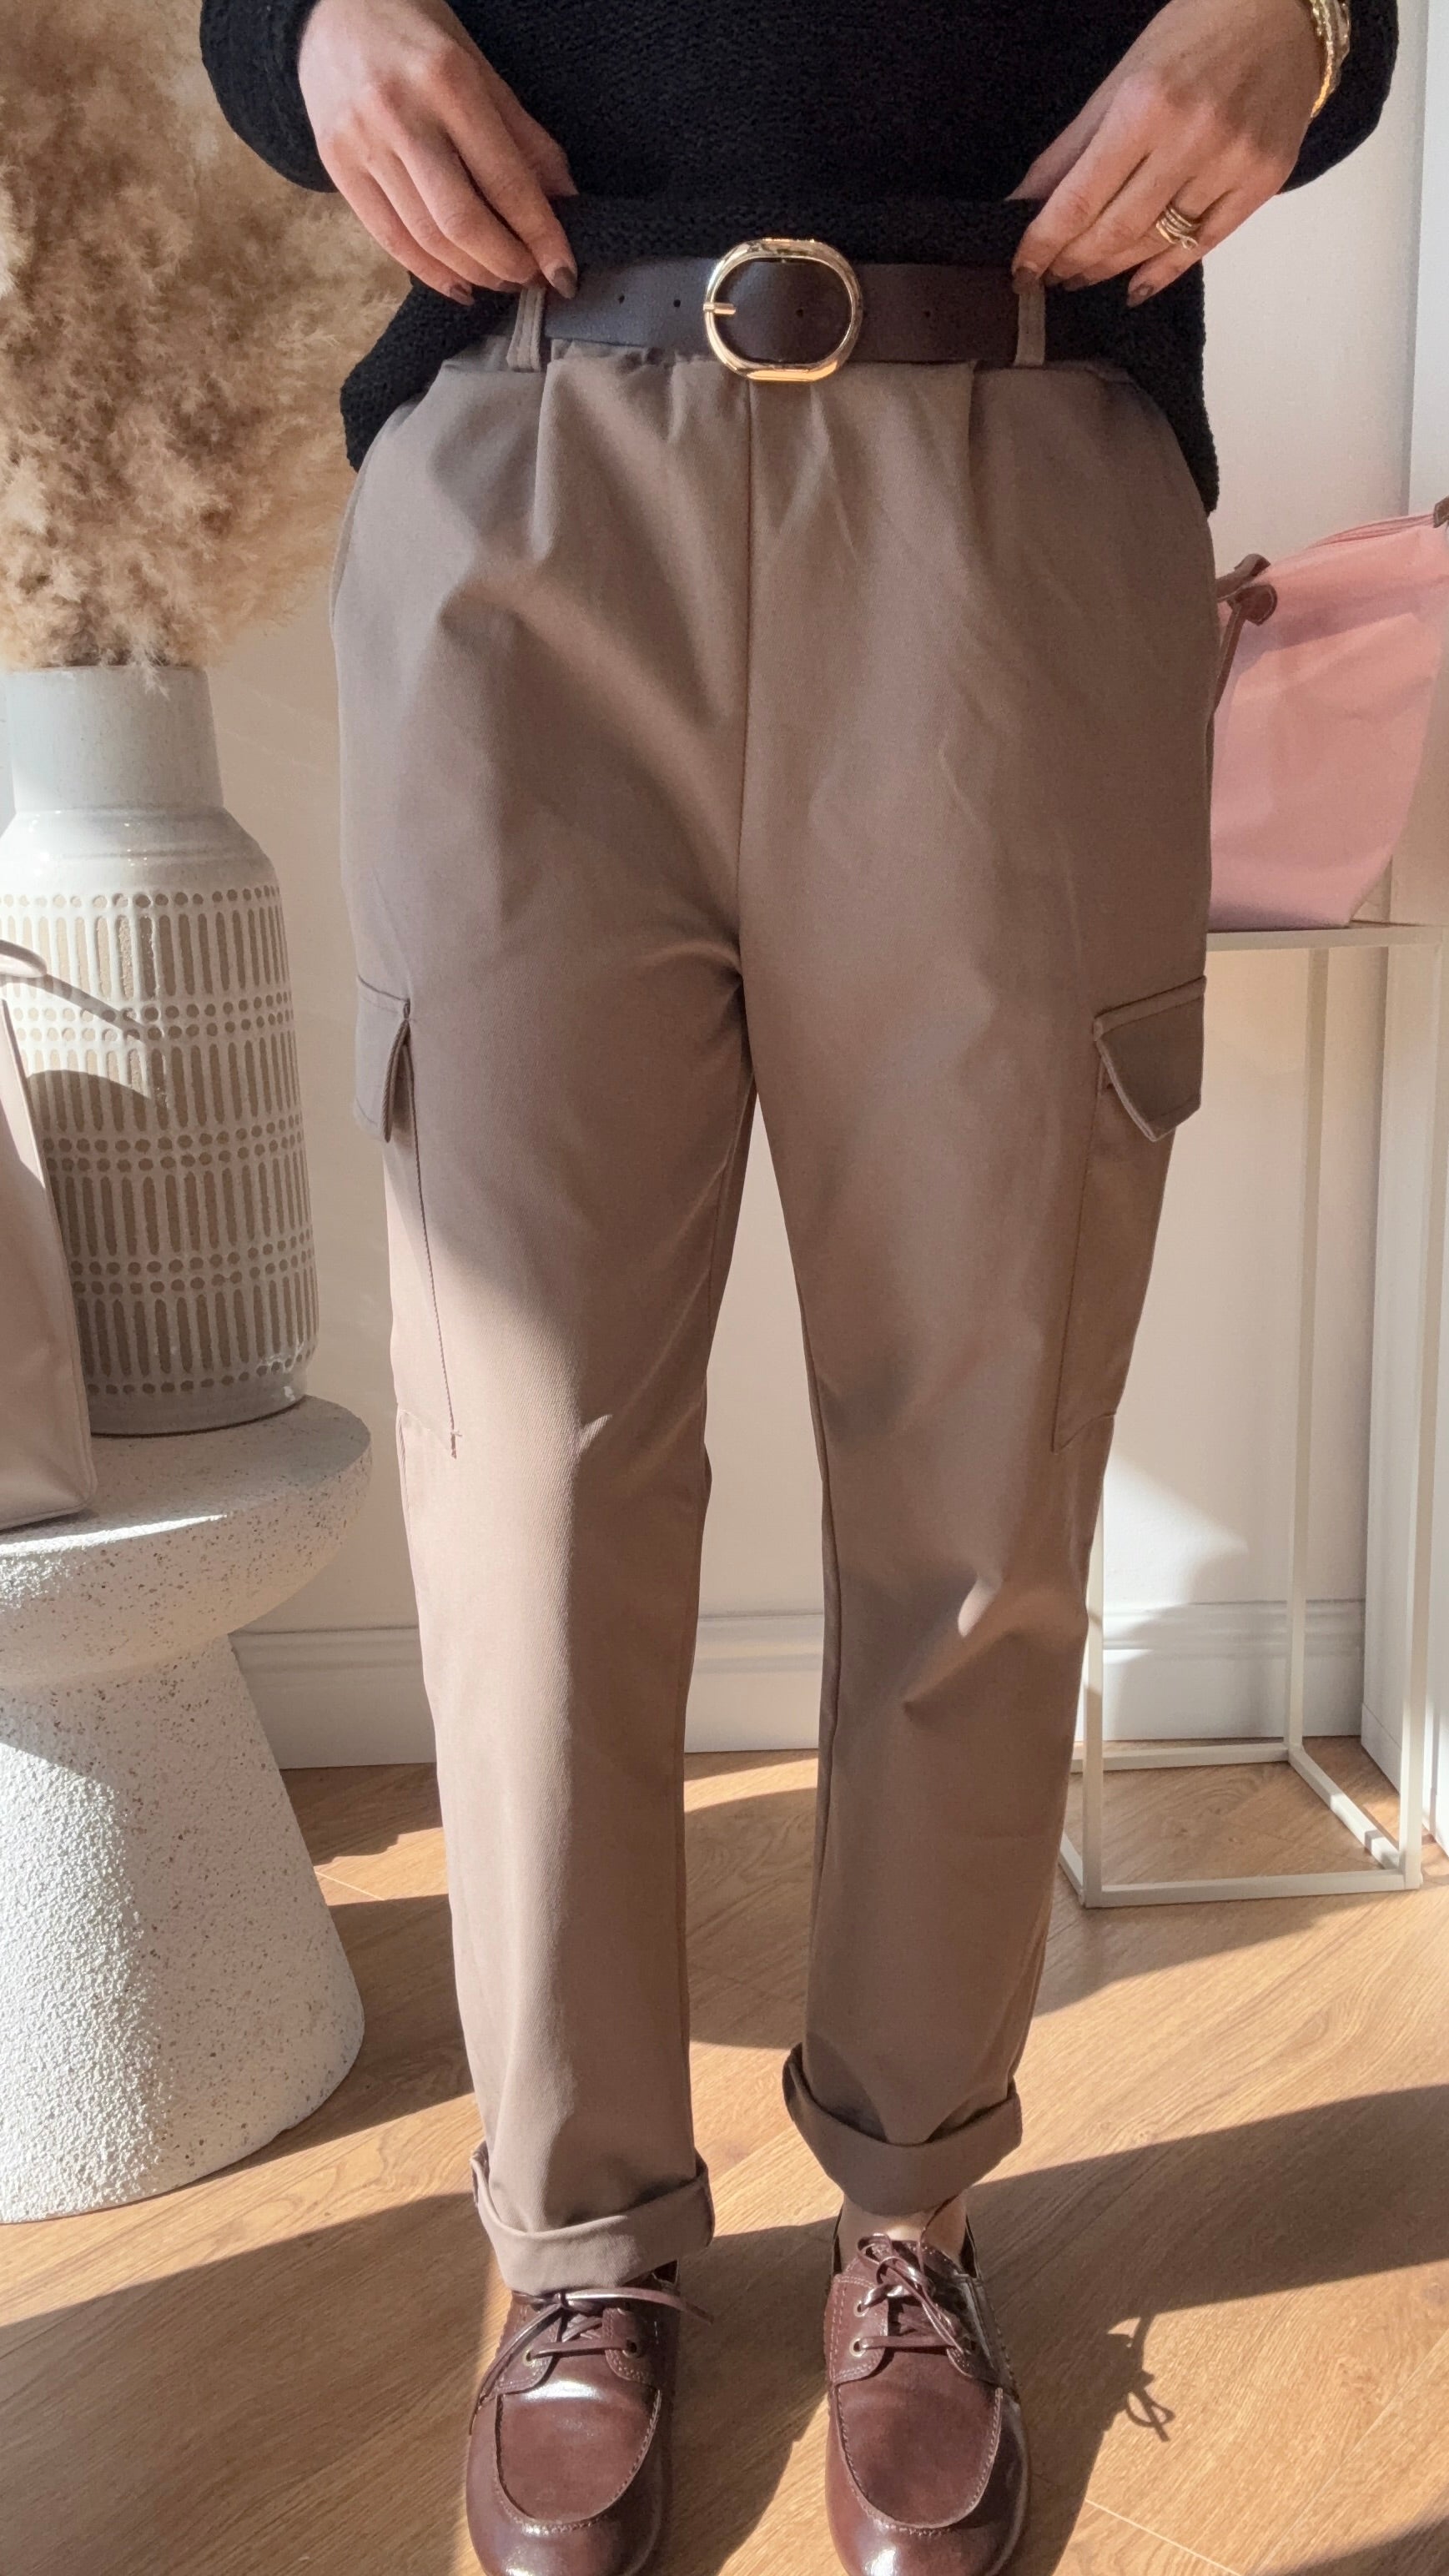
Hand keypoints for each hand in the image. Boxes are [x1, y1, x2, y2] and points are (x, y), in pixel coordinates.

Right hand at [298, 0, 576, 302]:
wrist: (328, 8)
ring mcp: (362, 143)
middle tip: (533, 278)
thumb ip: (521, 133)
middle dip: (507, 263)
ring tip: (503, 280)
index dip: (541, 236)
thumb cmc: (414, 31)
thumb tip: (564, 199)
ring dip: (474, 273)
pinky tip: (460, 284)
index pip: (505, 180)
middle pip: (462, 221)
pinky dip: (430, 272)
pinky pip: (389, 238)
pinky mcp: (336, 165)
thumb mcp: (478, 65)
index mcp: (447, 81)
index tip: (563, 271)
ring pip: (426, 238)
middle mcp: (400, 114)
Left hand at [1012, 0, 1322, 305]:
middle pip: (1115, 230)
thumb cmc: (1198, 31)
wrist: (1286, 14)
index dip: (1044, 244)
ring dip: (1110, 269)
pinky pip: (1202, 246)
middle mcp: (1191, 138)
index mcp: (1147, 105)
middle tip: (1048, 277)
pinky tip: (1133, 286)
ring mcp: (1231, 164)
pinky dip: (1162, 272)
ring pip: (1155, 244)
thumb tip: (1026, 202)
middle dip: (1073, 262)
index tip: (1020, 271)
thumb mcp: (1125, 75)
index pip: (1080, 198)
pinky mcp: (1262, 182)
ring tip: (1082, 275)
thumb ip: (1074, 144)